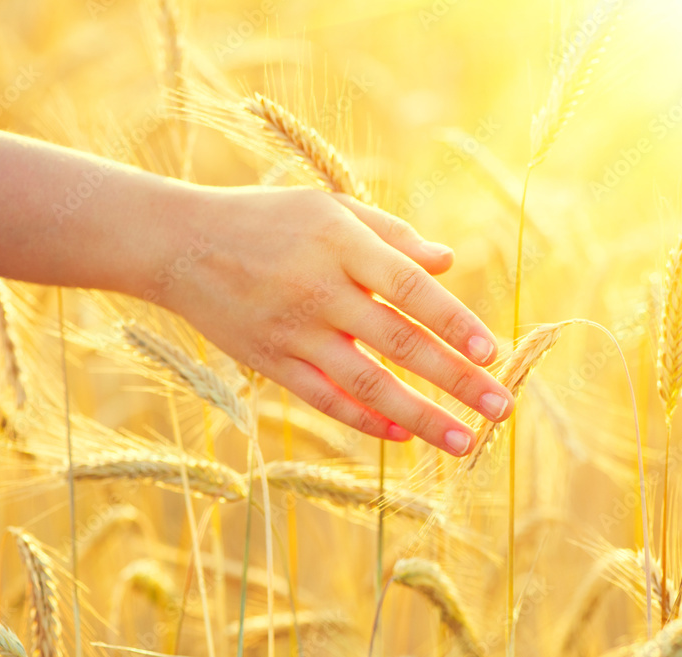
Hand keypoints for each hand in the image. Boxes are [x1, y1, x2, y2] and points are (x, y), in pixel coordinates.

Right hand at [152, 186, 513, 455]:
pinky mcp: (270, 362)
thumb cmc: (266, 220)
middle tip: (501, 408)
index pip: (412, 288)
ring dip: (421, 418)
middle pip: (401, 343)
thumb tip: (450, 261)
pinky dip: (364, 421)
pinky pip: (325, 399)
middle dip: (457, 379)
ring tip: (464, 442)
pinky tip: (400, 436)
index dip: (456, 322)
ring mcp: (294, 331)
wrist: (180, 244)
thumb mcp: (329, 207)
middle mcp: (321, 289)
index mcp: (342, 243)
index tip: (493, 353)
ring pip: (367, 384)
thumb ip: (392, 234)